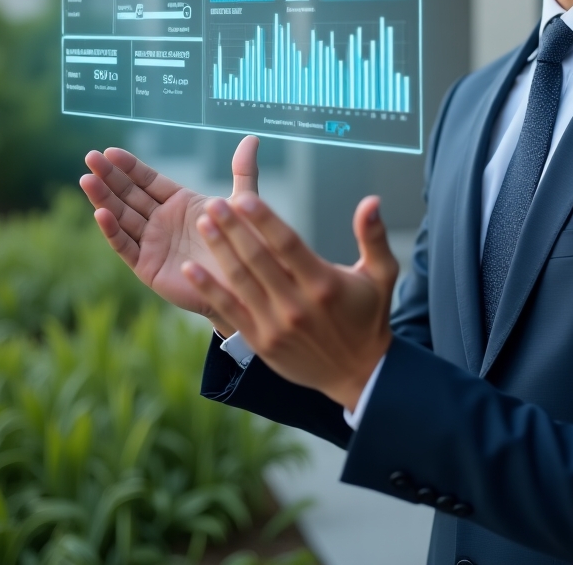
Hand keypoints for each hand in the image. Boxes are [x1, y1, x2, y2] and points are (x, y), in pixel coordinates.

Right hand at [80, 135, 260, 334]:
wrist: (243, 286)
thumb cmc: (242, 244)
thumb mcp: (242, 203)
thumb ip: (243, 171)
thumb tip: (252, 138)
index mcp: (180, 203)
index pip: (148, 180)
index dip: (129, 167)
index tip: (110, 151)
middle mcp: (161, 221)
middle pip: (129, 195)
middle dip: (109, 177)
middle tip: (90, 158)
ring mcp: (152, 243)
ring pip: (122, 217)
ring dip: (103, 199)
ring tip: (87, 180)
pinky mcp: (147, 266)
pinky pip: (126, 245)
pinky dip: (112, 230)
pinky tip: (100, 214)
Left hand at [182, 192, 397, 410]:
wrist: (358, 373)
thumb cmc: (369, 315)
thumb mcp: (382, 274)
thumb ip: (373, 236)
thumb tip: (372, 201)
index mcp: (324, 283)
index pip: (288, 244)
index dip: (264, 220)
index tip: (244, 198)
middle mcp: (297, 305)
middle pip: (258, 260)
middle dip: (233, 229)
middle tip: (214, 203)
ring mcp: (276, 325)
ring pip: (241, 281)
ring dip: (219, 250)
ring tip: (204, 223)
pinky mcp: (261, 341)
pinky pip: (229, 311)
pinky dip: (209, 289)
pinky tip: (190, 269)